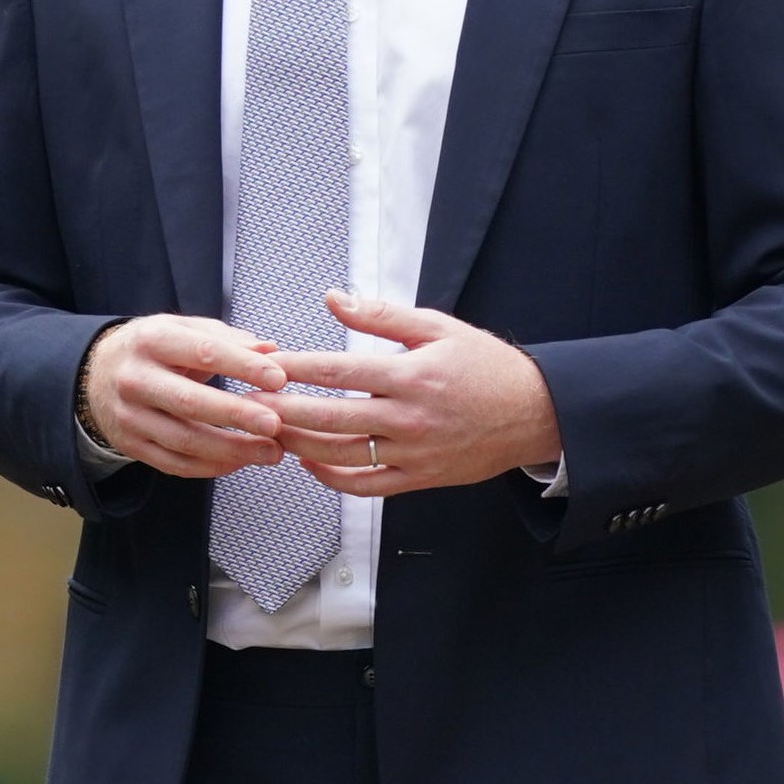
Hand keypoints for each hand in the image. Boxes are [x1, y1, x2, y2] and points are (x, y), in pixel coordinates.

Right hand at [83, 314, 291, 477]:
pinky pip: (175, 464)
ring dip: (232, 450)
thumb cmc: (152, 350)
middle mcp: (135, 379)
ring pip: (184, 440)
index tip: (279, 378)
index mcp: (151, 340)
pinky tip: (239, 462)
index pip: (202, 352)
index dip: (242, 366)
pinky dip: (211, 467)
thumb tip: (271, 350)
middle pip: (189, 401)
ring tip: (271, 452)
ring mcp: (130, 416)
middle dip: (236, 415)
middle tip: (276, 424)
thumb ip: (225, 339)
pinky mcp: (131, 445)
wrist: (96, 375)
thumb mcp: (181, 330)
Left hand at [246, 292, 561, 496]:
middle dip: (283, 410)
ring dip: (299, 444)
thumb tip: (332, 298)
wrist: (535, 413)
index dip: (295, 369)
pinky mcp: (420, 478)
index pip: (338, 373)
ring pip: (342, 455)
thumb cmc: (486, 366)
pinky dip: (332, 478)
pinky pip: (367, 486)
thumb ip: (379, 315)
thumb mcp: (437, 327)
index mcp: (411, 376)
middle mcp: (409, 418)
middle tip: (247, 402)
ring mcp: (413, 453)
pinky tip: (308, 462)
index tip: (264, 364)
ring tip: (267, 429)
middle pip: (330, 418)